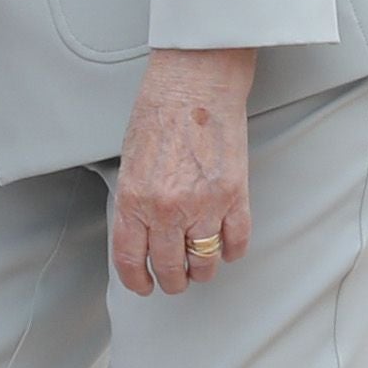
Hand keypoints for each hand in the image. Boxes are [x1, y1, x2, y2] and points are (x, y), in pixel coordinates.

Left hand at [109, 45, 256, 295]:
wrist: (195, 82)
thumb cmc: (160, 111)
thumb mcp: (130, 161)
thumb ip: (135, 201)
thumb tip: (142, 233)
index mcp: (135, 199)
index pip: (131, 260)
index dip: (137, 281)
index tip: (144, 286)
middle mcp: (167, 208)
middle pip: (170, 268)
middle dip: (172, 281)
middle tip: (176, 280)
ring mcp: (204, 204)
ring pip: (205, 262)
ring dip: (203, 271)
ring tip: (201, 267)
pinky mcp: (235, 195)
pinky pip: (236, 241)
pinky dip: (232, 250)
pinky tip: (227, 247)